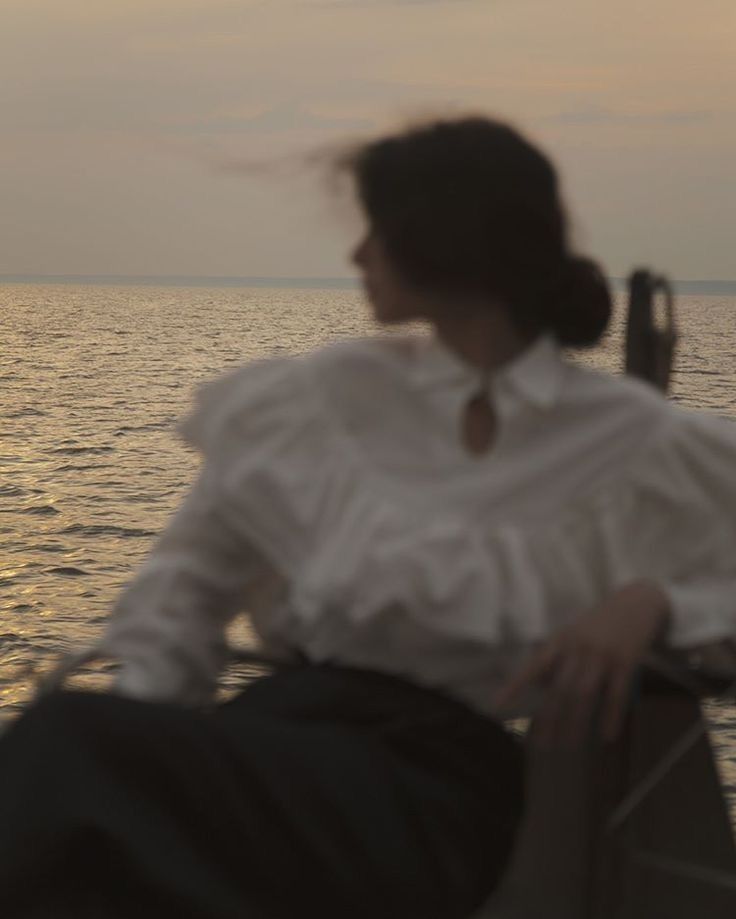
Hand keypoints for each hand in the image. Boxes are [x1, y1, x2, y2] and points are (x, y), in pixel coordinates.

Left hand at [494, 582, 670, 747]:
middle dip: (549, 718)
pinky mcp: (627, 661)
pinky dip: (610, 716)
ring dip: (575, 722)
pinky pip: (616, 694)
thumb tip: (539, 687)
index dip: (515, 686)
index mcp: (561, 640)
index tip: (498, 706)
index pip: (534, 666)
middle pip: (559, 688)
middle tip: (542, 745)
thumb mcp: (572, 635)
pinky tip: (605, 736)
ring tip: (568, 745)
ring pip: (584, 694)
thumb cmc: (599, 624)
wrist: (637, 602)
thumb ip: (556, 659)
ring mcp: (602, 654)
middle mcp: (578, 647)